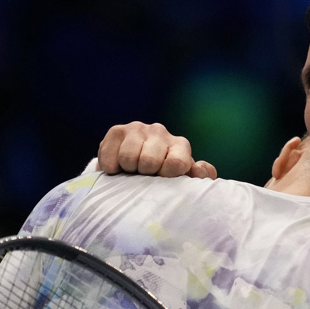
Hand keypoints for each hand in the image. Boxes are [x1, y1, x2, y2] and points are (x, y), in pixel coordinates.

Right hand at [96, 121, 216, 178]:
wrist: (136, 171)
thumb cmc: (164, 178)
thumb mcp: (183, 180)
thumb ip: (199, 177)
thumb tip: (199, 170)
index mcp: (180, 145)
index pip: (177, 163)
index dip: (167, 176)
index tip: (163, 179)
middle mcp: (160, 132)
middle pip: (149, 161)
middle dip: (145, 175)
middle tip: (145, 176)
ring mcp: (138, 129)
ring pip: (128, 157)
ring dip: (128, 170)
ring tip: (133, 171)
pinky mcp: (117, 131)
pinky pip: (110, 155)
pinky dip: (111, 167)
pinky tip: (117, 168)